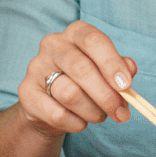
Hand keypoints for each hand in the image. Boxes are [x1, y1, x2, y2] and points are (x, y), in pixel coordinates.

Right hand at [16, 21, 138, 137]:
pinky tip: (79, 121)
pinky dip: (76, 123)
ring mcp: (36, 67)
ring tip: (99, 116)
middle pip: (82, 69)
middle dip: (106, 96)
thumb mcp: (106, 72)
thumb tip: (130, 70)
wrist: (51, 106)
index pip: (94, 40)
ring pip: (70, 94)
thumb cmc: (85, 82)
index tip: (126, 86)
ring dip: (93, 112)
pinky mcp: (26, 92)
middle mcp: (53, 44)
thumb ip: (120, 68)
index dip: (112, 63)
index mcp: (76, 33)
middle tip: (121, 114)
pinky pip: (57, 114)